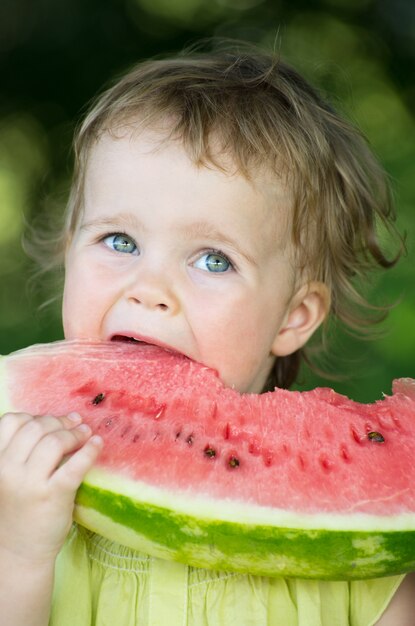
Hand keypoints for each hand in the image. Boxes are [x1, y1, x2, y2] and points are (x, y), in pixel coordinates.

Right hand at [0, 412, 102, 563]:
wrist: (18, 553)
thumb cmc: (16, 511)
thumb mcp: (7, 477)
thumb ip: (20, 453)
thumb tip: (55, 423)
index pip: (12, 422)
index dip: (36, 416)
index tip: (53, 422)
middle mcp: (7, 470)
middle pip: (36, 427)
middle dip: (59, 422)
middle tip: (76, 424)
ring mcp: (30, 483)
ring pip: (55, 441)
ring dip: (75, 433)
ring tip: (86, 434)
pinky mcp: (54, 495)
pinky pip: (75, 464)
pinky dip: (90, 450)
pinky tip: (97, 444)